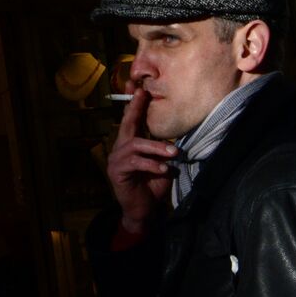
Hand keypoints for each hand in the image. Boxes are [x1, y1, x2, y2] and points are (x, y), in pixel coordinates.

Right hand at [106, 88, 176, 234]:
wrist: (144, 210)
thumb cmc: (153, 185)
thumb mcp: (163, 164)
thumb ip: (165, 150)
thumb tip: (179, 137)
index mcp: (132, 143)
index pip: (133, 120)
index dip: (135, 104)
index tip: (140, 87)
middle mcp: (121, 147)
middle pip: (127, 124)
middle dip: (135, 107)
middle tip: (144, 94)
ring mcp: (116, 159)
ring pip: (135, 145)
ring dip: (156, 147)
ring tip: (174, 153)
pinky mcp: (116, 172)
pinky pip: (135, 163)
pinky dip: (151, 165)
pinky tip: (164, 169)